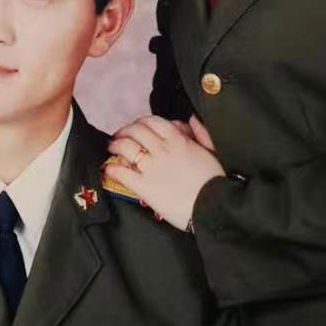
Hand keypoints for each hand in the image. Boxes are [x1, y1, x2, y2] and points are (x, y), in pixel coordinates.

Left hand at [108, 115, 224, 230]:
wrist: (214, 206)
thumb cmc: (217, 181)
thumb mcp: (214, 150)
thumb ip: (201, 132)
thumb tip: (191, 119)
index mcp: (179, 140)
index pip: (153, 122)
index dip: (141, 122)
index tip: (137, 126)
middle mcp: (162, 150)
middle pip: (136, 131)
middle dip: (125, 131)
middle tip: (120, 135)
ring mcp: (152, 168)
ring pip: (126, 148)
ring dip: (115, 145)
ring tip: (112, 148)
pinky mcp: (145, 187)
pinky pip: (123, 174)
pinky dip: (112, 169)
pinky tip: (109, 169)